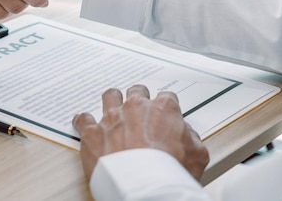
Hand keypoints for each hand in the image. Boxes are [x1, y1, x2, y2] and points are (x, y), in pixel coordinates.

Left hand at [72, 85, 208, 182]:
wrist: (143, 189)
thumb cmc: (169, 174)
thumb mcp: (198, 155)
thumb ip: (190, 137)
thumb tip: (185, 133)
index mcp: (163, 109)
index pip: (167, 97)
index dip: (166, 107)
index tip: (164, 114)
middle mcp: (135, 108)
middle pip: (136, 92)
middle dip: (138, 99)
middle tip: (139, 111)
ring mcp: (111, 118)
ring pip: (110, 96)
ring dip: (112, 101)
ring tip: (114, 110)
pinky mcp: (91, 132)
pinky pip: (83, 119)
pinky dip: (84, 121)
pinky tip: (86, 124)